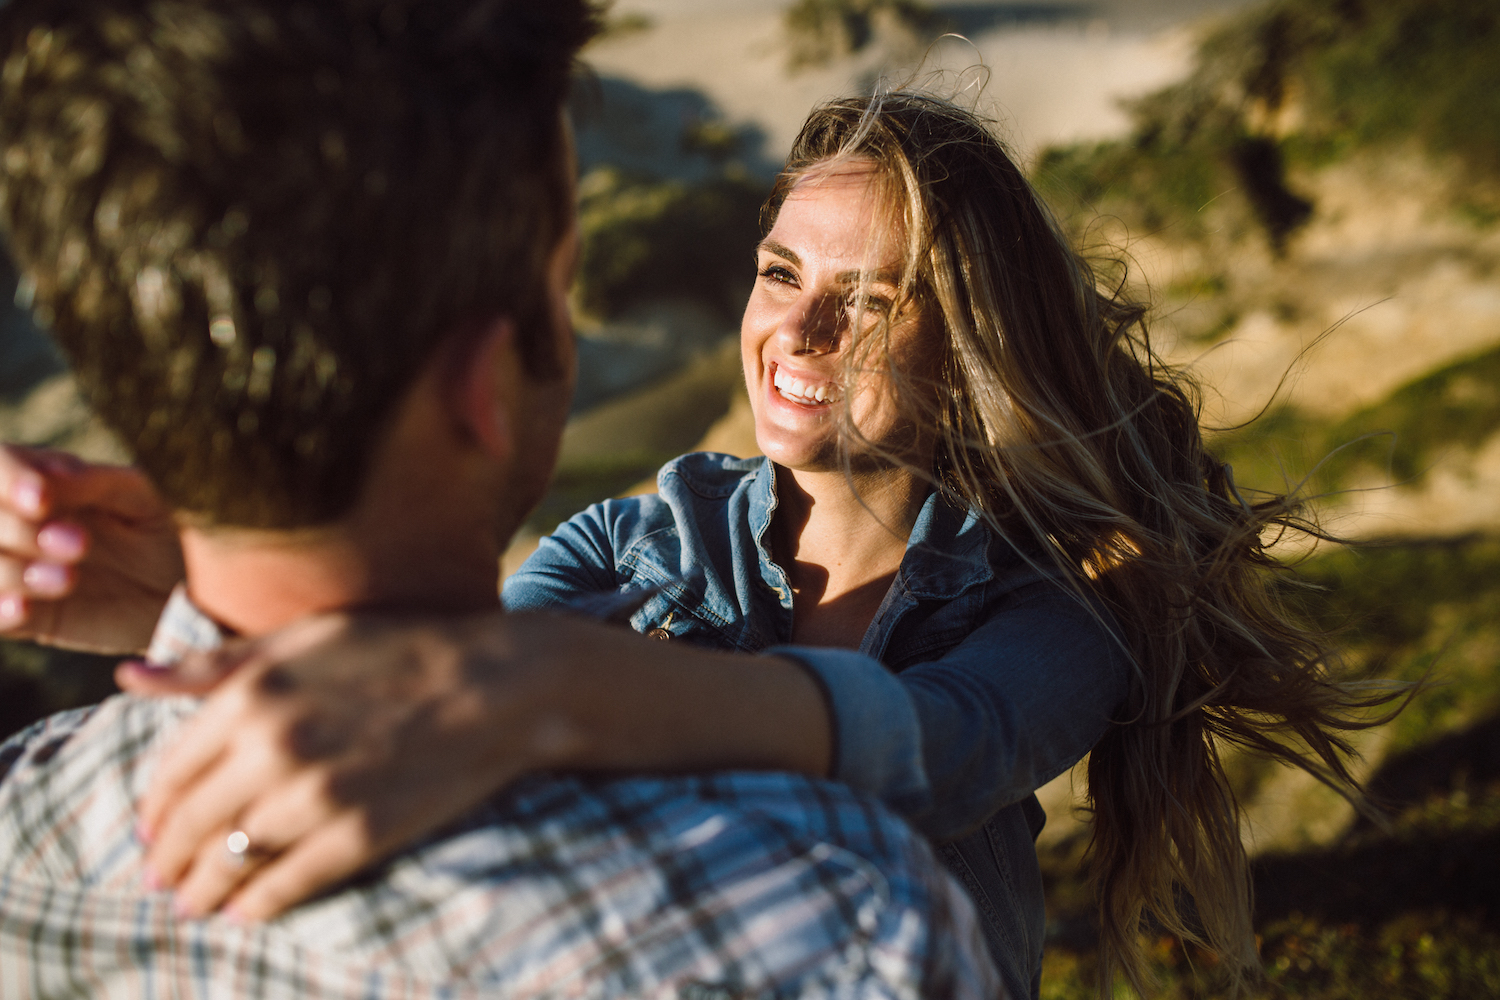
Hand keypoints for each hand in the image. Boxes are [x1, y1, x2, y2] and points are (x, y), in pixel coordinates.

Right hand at [0, 445, 182, 652]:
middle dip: (20, 530)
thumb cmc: (173, 533)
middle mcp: (25, 522)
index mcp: (48, 481)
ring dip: (12, 572)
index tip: (40, 500)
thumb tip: (52, 475)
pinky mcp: (31, 616)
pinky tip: (22, 610)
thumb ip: (99, 484)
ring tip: (69, 580)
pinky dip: (1, 611)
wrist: (194, 596)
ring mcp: (22, 570)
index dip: (9, 478)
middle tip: (80, 544)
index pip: (1, 463)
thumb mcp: (147, 501)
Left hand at [137, 610, 571, 920]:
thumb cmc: (400, 648)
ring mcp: (314, 798)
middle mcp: (272, 748)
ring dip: (200, 890)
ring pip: (228, 861)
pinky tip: (244, 910)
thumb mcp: (303, 637)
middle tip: (161, 875)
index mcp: (252, 693)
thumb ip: (214, 664)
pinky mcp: (356, 837)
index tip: (151, 826)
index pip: (173, 768)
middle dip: (167, 857)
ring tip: (193, 902)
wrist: (494, 684)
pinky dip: (253, 906)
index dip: (155, 805)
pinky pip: (281, 887)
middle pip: (190, 822)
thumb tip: (130, 677)